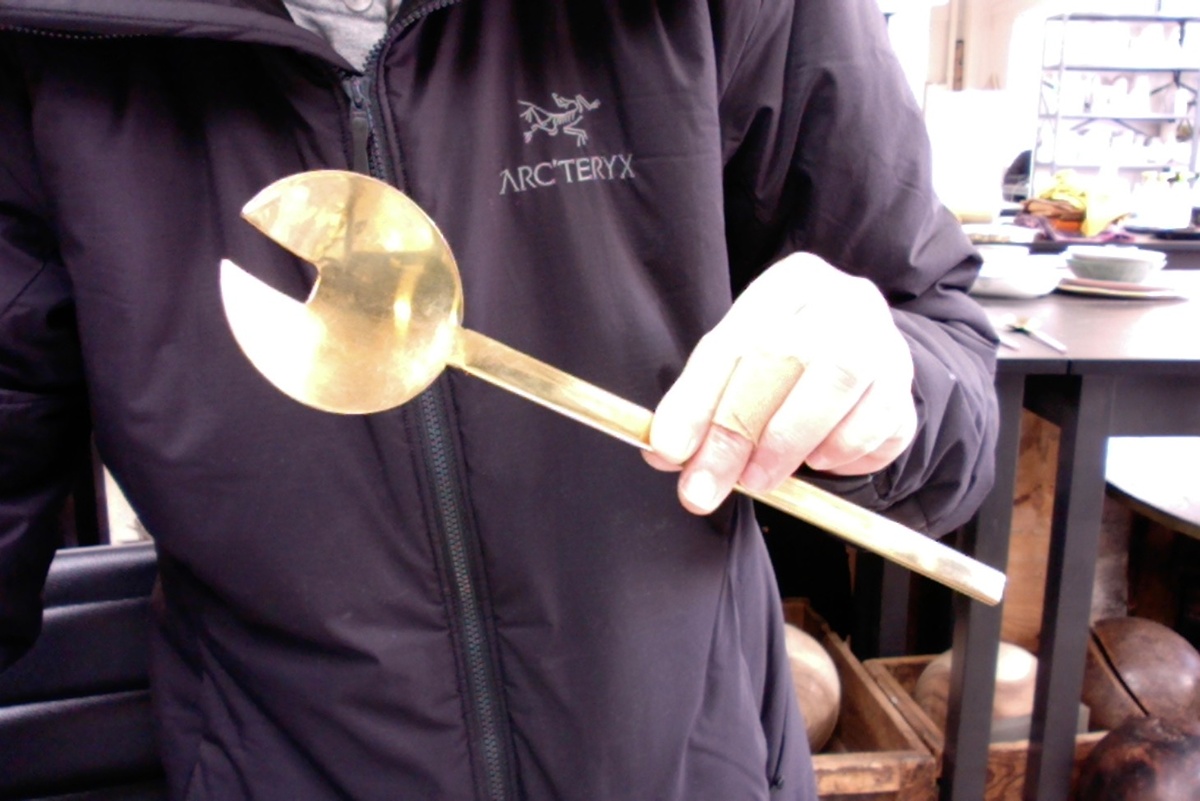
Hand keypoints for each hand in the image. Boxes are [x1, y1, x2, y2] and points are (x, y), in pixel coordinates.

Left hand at [644, 253, 916, 514]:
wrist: (862, 359)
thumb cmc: (787, 364)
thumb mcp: (737, 367)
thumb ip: (700, 404)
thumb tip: (667, 451)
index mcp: (788, 285)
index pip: (733, 343)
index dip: (696, 402)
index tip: (670, 452)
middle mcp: (841, 300)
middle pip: (782, 360)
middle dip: (736, 434)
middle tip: (705, 487)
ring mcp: (884, 339)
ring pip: (836, 385)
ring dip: (787, 445)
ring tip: (759, 479)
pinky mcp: (906, 387)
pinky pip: (878, 424)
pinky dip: (841, 452)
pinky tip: (818, 461)